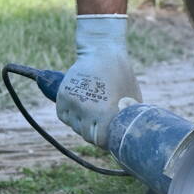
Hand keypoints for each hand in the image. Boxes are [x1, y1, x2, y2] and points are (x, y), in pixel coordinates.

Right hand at [55, 14, 140, 146]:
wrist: (101, 52)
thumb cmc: (121, 77)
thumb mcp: (131, 99)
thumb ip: (126, 120)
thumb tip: (129, 139)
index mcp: (106, 112)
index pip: (100, 141)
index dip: (104, 141)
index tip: (107, 136)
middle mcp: (87, 110)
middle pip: (86, 135)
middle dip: (94, 132)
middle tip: (101, 122)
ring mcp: (73, 102)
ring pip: (75, 127)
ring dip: (82, 123)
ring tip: (92, 109)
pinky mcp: (62, 96)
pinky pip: (64, 116)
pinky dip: (70, 115)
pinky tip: (81, 105)